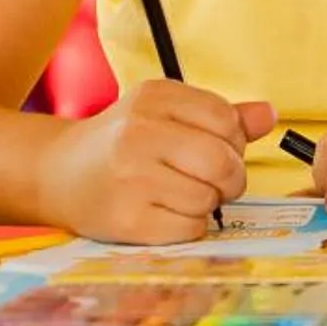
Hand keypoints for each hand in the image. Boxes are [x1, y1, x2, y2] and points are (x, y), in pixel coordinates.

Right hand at [45, 79, 273, 242]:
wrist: (56, 173)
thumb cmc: (123, 142)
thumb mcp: (165, 114)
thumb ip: (220, 116)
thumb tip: (269, 115)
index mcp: (155, 97)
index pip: (226, 121)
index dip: (233, 142)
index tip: (215, 149)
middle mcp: (139, 132)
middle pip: (223, 163)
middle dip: (230, 179)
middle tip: (214, 182)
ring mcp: (131, 177)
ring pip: (208, 198)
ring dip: (206, 204)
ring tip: (179, 195)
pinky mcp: (127, 219)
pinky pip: (189, 229)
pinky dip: (187, 226)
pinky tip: (163, 213)